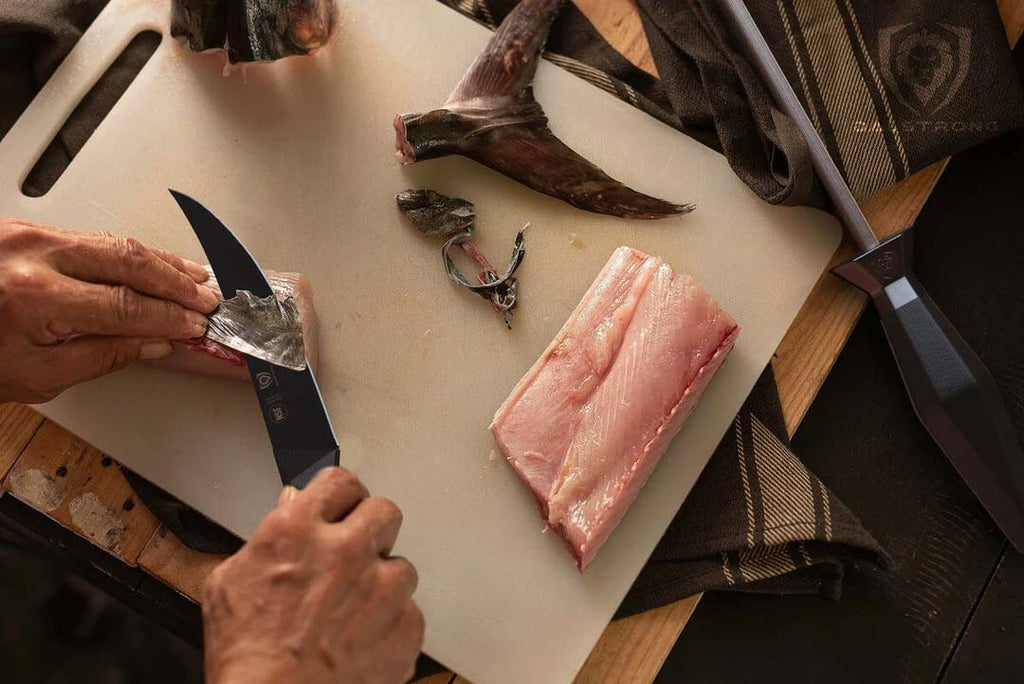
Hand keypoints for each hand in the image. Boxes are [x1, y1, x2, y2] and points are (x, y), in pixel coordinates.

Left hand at [0, 217, 218, 402]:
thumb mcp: (35, 374)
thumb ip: (102, 356)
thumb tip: (154, 343)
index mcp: (36, 299)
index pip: (127, 306)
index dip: (170, 317)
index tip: (195, 327)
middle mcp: (35, 256)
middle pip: (130, 262)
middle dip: (176, 283)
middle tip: (207, 300)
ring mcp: (31, 235)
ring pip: (116, 242)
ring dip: (162, 262)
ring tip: (195, 278)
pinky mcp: (27, 228)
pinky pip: (94, 236)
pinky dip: (131, 251)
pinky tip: (154, 262)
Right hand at [202, 468, 423, 683]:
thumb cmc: (246, 657)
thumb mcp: (229, 584)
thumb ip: (267, 537)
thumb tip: (291, 505)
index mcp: (300, 531)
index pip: (341, 482)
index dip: (342, 496)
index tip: (342, 507)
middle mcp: (348, 549)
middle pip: (385, 511)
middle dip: (371, 529)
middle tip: (355, 553)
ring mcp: (383, 588)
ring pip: (401, 566)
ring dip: (382, 584)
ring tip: (353, 613)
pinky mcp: (407, 625)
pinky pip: (410, 612)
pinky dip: (391, 625)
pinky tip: (362, 641)